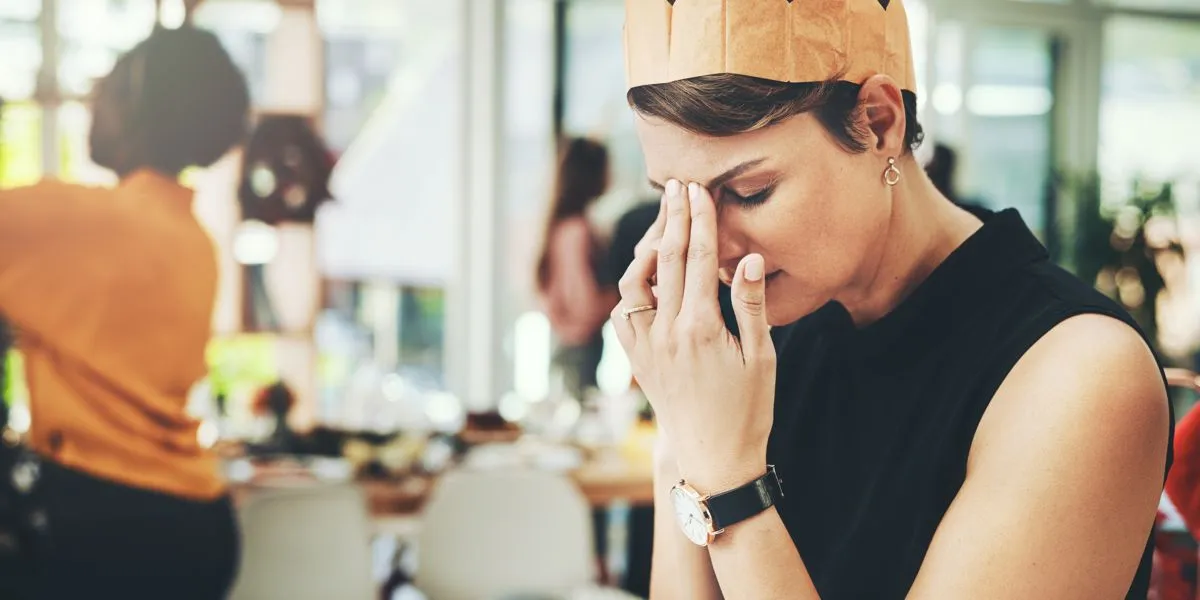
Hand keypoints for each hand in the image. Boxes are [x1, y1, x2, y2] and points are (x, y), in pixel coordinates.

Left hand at [612, 180, 776, 492]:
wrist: (713, 458)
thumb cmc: (747, 410)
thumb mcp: (762, 358)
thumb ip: (752, 305)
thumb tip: (749, 258)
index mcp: (700, 328)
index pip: (699, 259)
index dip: (699, 220)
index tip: (698, 190)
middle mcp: (666, 333)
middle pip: (666, 260)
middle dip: (671, 218)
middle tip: (676, 187)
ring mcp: (645, 347)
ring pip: (634, 282)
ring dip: (647, 249)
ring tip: (662, 226)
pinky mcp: (635, 360)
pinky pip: (623, 313)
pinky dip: (632, 286)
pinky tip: (646, 274)